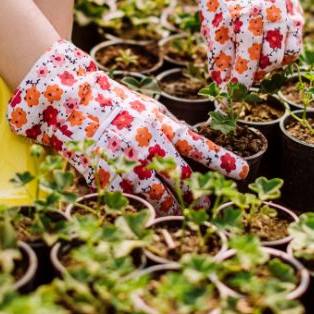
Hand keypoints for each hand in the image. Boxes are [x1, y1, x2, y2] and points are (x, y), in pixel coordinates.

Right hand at [7, 40, 249, 212]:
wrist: (70, 101)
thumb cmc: (110, 101)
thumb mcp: (145, 105)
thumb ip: (166, 125)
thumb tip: (187, 145)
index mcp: (160, 125)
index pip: (200, 147)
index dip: (224, 162)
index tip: (243, 173)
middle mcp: (148, 146)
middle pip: (184, 180)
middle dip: (200, 196)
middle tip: (207, 204)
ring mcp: (128, 164)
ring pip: (161, 197)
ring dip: (174, 207)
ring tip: (180, 212)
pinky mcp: (108, 178)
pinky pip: (132, 200)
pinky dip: (142, 208)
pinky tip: (147, 212)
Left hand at [181, 0, 303, 86]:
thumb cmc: (218, 4)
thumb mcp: (212, 30)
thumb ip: (220, 60)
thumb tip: (224, 92)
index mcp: (244, 13)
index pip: (247, 59)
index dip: (240, 83)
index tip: (232, 98)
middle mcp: (269, 9)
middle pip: (269, 61)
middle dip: (254, 74)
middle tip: (241, 76)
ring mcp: (286, 8)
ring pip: (285, 56)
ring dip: (269, 66)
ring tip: (253, 61)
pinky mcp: (295, 10)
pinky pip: (295, 45)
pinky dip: (282, 54)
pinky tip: (266, 50)